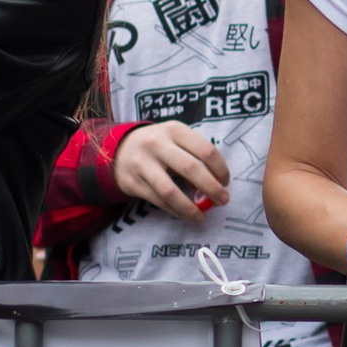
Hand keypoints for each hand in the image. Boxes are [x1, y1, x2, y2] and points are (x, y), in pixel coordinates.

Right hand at [114, 121, 231, 217]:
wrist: (119, 148)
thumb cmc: (160, 145)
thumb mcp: (176, 139)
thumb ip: (195, 155)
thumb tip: (215, 184)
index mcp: (174, 130)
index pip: (206, 150)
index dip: (220, 169)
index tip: (226, 182)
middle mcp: (156, 144)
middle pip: (191, 169)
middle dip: (211, 188)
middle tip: (223, 200)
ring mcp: (141, 163)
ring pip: (170, 191)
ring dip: (190, 207)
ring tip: (202, 217)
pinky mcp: (132, 182)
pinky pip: (157, 201)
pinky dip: (174, 211)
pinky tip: (185, 215)